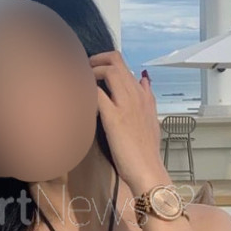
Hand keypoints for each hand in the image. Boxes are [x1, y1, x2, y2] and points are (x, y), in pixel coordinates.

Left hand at [90, 51, 171, 195]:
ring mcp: (126, 104)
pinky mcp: (115, 117)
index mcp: (143, 96)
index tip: (93, 71)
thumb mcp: (152, 119)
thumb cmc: (146, 150)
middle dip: (95, 60)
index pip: (125, 66)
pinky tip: (79, 98)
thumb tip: (144, 80)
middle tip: (83, 71)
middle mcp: (136, 95)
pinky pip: (98, 93)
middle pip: (116, 61)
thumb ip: (147, 99)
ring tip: (80, 80)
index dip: (106, 63)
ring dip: (91, 71)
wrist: (147, 169)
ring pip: (109, 70)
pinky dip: (87, 90)